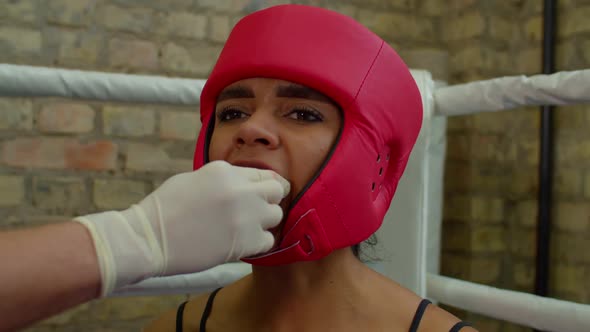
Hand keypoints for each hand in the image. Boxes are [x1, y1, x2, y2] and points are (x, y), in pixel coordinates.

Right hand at [74, 160, 289, 295]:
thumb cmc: (164, 209)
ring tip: (247, 228)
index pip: (263, 173)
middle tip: (258, 211)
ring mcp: (245, 215)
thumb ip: (223, 179)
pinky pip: (268, 240)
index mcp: (225, 171)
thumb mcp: (194, 179)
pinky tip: (243, 243)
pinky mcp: (245, 242)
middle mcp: (240, 189)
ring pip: (276, 215)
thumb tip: (241, 183)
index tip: (262, 194)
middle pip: (277, 191)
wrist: (149, 239)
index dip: (265, 185)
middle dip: (270, 200)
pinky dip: (259, 243)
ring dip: (265, 222)